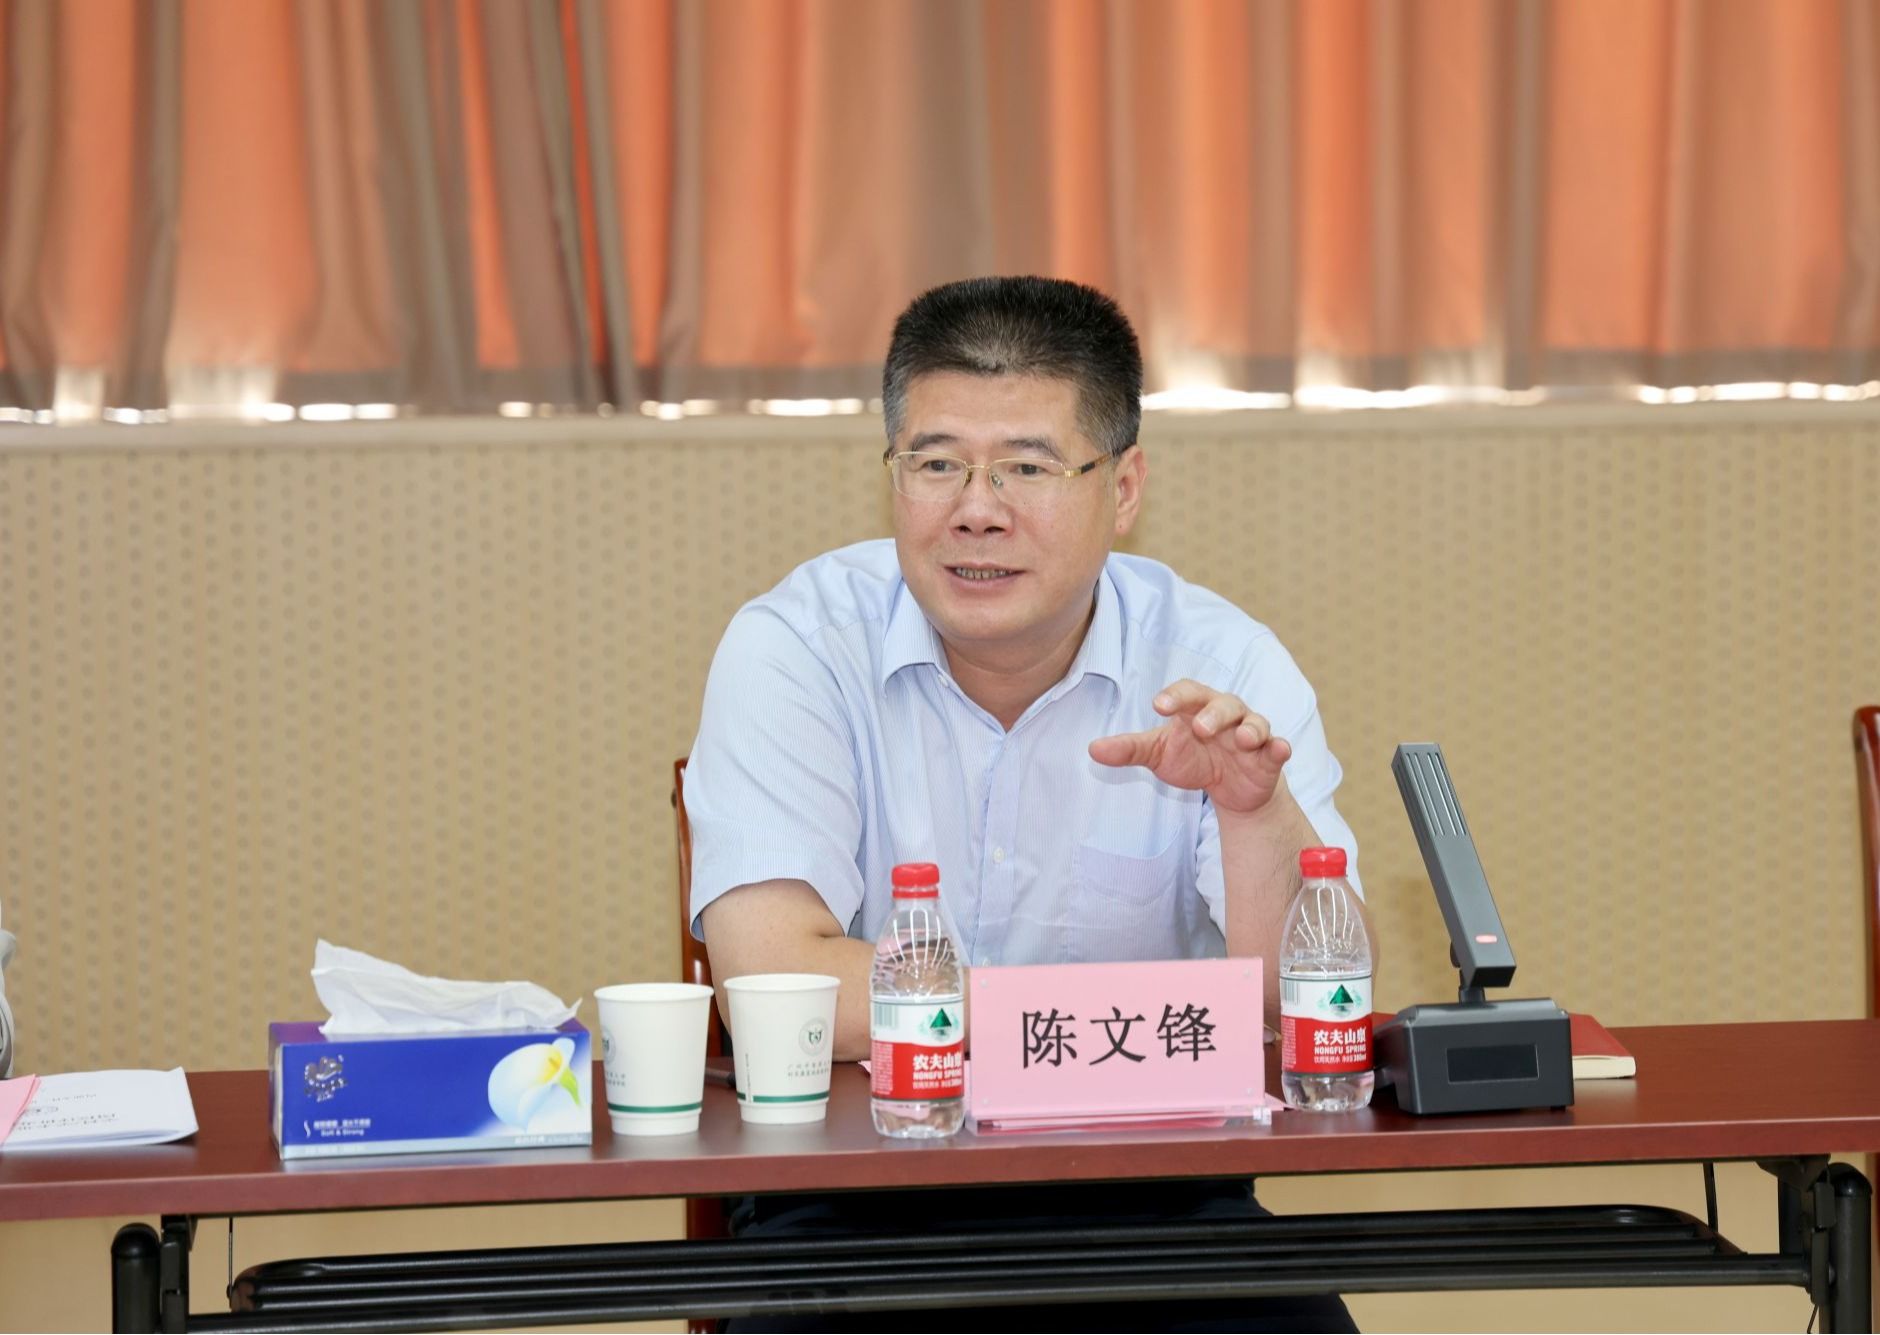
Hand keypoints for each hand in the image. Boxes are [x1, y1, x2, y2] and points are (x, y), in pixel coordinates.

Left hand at [1088, 679, 1291, 815]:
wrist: (1230, 790)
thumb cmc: (1192, 760)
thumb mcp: (1159, 755)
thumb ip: (1129, 750)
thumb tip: (1091, 750)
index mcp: (1196, 709)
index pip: (1187, 692)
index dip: (1175, 696)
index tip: (1158, 706)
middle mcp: (1226, 715)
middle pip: (1223, 704)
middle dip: (1214, 713)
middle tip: (1201, 727)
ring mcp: (1251, 734)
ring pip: (1255, 722)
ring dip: (1251, 728)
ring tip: (1243, 739)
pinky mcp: (1270, 756)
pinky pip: (1279, 746)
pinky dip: (1280, 746)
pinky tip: (1279, 749)